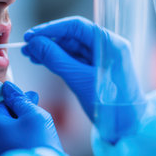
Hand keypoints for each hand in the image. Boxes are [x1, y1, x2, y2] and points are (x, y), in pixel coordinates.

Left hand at [0, 82, 62, 155]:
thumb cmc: (36, 144)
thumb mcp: (33, 115)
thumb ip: (20, 99)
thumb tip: (9, 87)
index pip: (4, 104)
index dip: (22, 107)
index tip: (34, 112)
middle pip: (3, 121)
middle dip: (19, 123)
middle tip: (36, 131)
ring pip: (3, 137)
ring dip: (17, 137)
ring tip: (32, 144)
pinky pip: (3, 152)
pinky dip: (14, 151)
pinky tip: (26, 154)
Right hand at [22, 17, 144, 141]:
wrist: (128, 128)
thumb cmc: (110, 105)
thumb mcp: (79, 80)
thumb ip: (56, 59)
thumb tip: (35, 43)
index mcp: (110, 43)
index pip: (76, 27)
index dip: (51, 29)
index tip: (31, 36)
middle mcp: (107, 46)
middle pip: (73, 36)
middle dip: (48, 40)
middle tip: (27, 47)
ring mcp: (102, 58)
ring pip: (71, 48)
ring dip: (51, 50)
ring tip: (30, 54)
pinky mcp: (96, 70)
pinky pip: (74, 59)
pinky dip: (58, 60)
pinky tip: (42, 61)